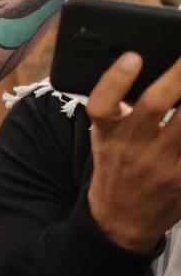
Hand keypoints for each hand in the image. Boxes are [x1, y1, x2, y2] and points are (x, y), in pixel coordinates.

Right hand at [86, 52, 180, 252]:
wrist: (121, 218)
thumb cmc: (114, 166)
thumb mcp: (103, 135)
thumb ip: (118, 107)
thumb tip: (145, 70)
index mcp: (108, 132)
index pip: (103, 102)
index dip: (117, 78)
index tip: (133, 57)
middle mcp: (133, 146)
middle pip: (155, 105)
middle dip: (177, 76)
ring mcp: (163, 164)